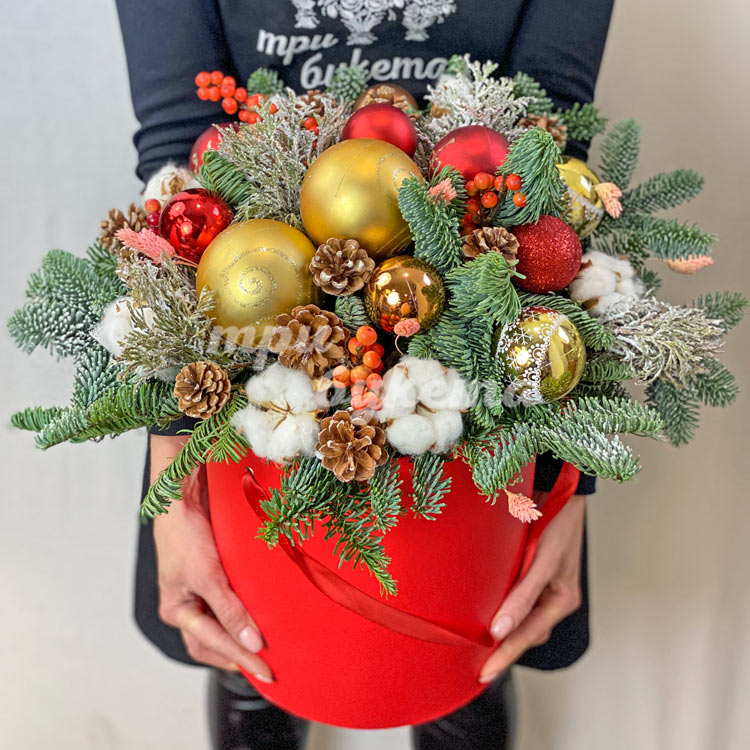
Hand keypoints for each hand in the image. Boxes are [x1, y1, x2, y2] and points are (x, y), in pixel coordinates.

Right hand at [150, 434, 272, 682]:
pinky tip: (259, 613)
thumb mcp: (208, 576)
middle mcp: (185, 603)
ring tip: (267, 646)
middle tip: (268, 666)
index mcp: (176, 610)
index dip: (242, 659)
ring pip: (219, 623)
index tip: (267, 672)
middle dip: (238, 655)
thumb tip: (252, 644)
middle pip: (213, 642)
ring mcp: (196, 588)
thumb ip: (230, 611)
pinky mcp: (209, 571)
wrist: (182, 493)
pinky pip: (226, 600)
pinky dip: (241, 611)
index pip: (214, 645)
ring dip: (240, 635)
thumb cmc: (185, 533)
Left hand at [479, 493, 585, 682]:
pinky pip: (517, 600)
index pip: (528, 635)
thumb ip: (523, 596)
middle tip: (476, 667)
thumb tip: (500, 630)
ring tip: (476, 645)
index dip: (505, 655)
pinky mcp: (532, 574)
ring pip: (520, 619)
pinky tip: (485, 612)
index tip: (484, 672)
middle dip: (503, 649)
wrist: (558, 487)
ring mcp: (543, 587)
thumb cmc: (556, 522)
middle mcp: (553, 597)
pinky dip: (503, 608)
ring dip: (502, 629)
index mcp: (562, 598)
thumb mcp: (542, 560)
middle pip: (525, 633)